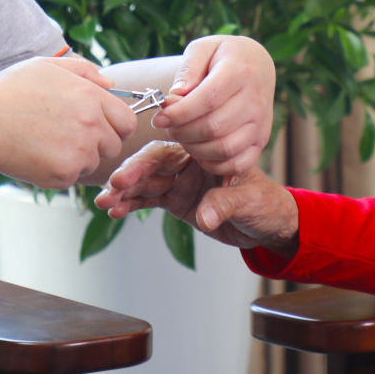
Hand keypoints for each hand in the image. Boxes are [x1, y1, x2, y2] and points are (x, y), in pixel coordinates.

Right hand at [0, 54, 137, 188]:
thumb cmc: (8, 93)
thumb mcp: (46, 66)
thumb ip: (84, 71)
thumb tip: (111, 84)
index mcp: (91, 97)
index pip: (126, 121)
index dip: (115, 126)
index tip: (100, 128)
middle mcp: (91, 125)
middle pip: (114, 146)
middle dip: (97, 144)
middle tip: (65, 137)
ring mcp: (79, 152)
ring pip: (92, 163)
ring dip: (76, 158)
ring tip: (44, 143)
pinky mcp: (63, 174)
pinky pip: (71, 178)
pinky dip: (56, 172)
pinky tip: (34, 155)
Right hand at [96, 143, 299, 254]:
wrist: (270, 222)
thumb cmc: (265, 201)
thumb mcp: (249, 200)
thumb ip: (225, 204)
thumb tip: (204, 218)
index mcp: (204, 152)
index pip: (170, 151)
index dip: (146, 161)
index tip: (127, 174)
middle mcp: (188, 163)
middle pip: (151, 165)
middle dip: (129, 177)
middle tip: (112, 189)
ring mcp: (180, 181)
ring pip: (146, 184)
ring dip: (123, 193)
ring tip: (104, 204)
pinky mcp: (177, 200)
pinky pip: (150, 201)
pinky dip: (132, 205)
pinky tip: (115, 211)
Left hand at [154, 35, 274, 175]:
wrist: (258, 65)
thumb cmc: (224, 56)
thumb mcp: (204, 48)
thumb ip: (188, 68)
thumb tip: (176, 94)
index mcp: (240, 72)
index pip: (207, 99)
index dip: (179, 113)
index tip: (159, 118)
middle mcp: (255, 100)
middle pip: (213, 128)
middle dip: (182, 132)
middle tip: (168, 126)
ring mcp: (261, 123)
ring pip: (224, 148)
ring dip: (194, 148)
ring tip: (183, 135)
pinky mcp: (261, 140)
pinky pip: (237, 164)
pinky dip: (214, 164)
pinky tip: (200, 150)